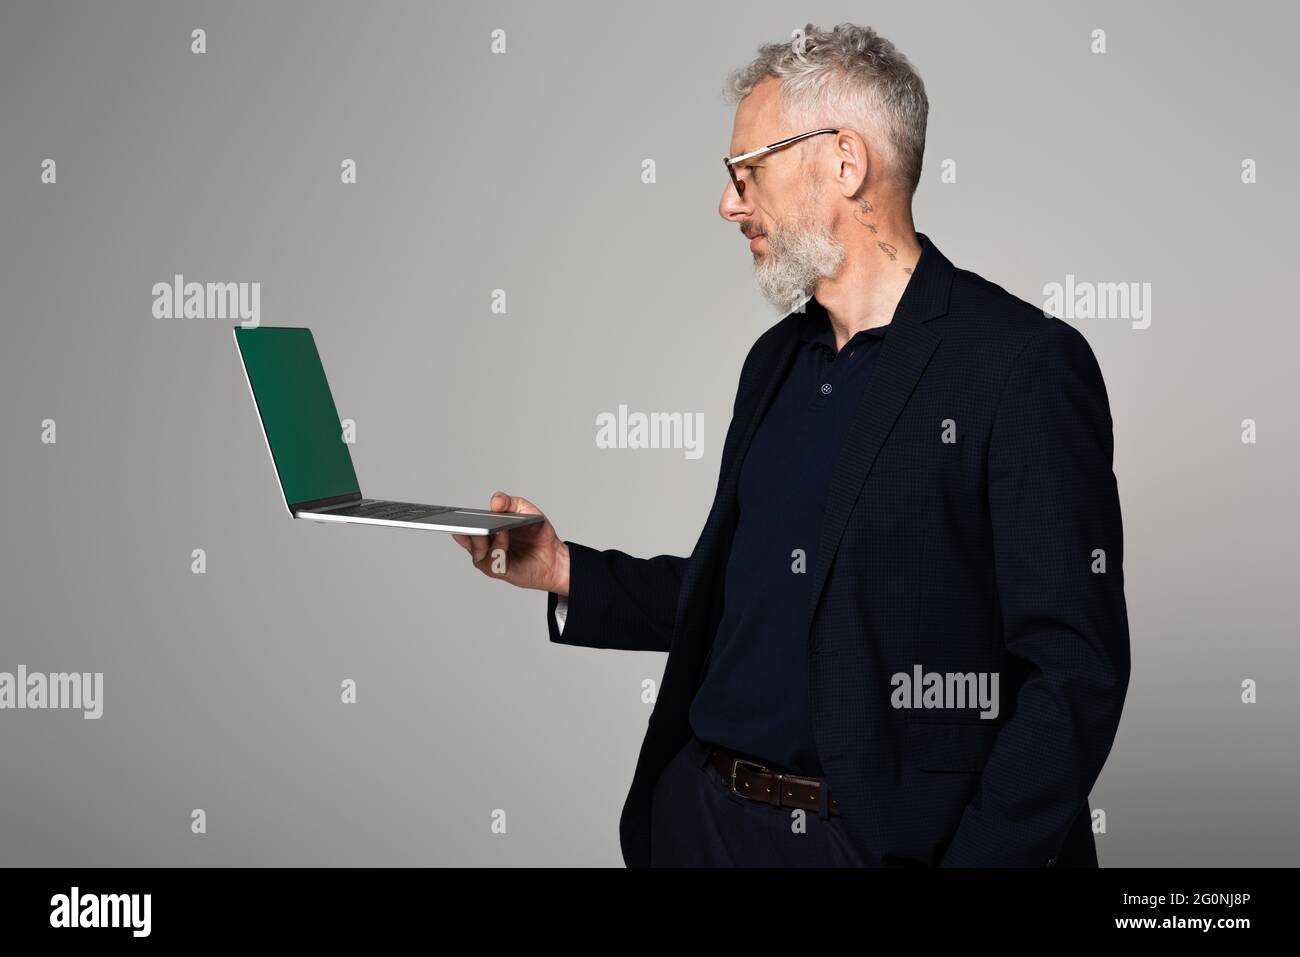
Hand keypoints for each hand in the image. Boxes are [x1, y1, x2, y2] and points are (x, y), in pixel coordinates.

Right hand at [450, 491, 569, 595]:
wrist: (554, 555)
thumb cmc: (537, 533)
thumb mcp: (524, 510)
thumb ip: (509, 502)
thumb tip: (494, 503)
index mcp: (486, 529)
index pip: (465, 526)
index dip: (456, 521)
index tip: (451, 515)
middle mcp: (484, 545)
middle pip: (467, 538)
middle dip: (465, 530)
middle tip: (468, 522)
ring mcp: (490, 558)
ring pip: (477, 551)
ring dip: (484, 539)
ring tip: (494, 528)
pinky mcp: (499, 570)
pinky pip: (492, 561)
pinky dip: (497, 548)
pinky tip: (503, 536)